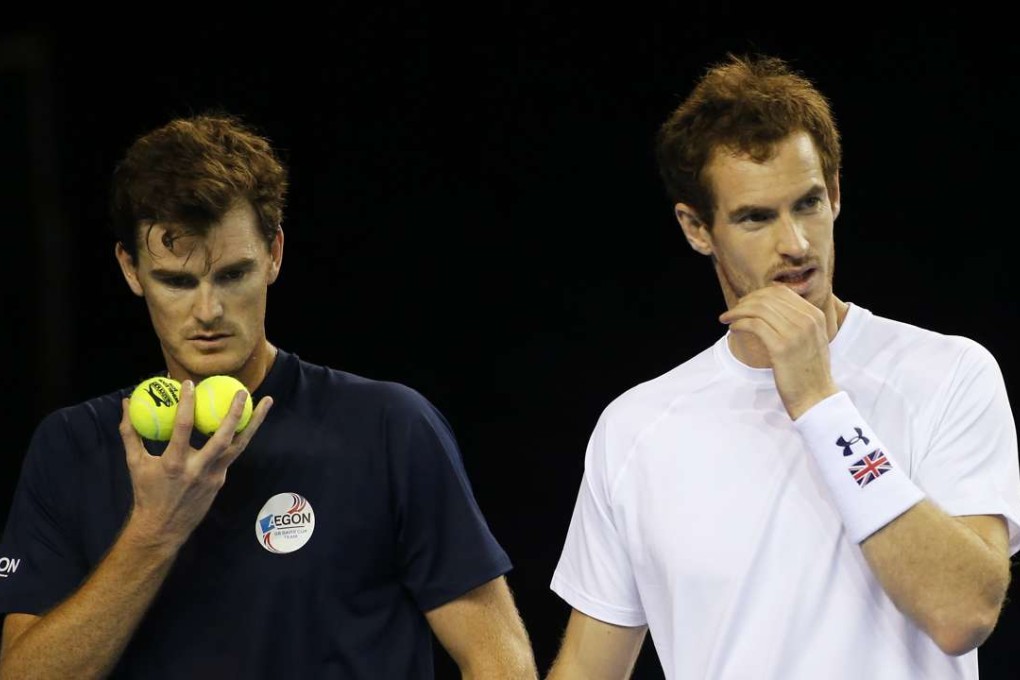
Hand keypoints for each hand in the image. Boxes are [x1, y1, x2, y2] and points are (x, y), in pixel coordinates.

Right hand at [118, 380, 273, 548]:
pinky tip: (248, 421)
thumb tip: (126, 403)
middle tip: (243, 391)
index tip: (189, 382)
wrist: (162, 528)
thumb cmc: (146, 492)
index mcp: (175, 463)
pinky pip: (232, 455)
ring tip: (266, 402)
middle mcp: (198, 469)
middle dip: (235, 412)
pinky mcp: (221, 481)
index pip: (184, 426)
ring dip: (254, 423)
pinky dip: (240, 437)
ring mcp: (214, 476)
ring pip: (239, 446)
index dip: (187, 403)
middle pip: (223, 437)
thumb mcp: (134, 463)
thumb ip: (131, 432)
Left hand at [719, 285, 837, 418]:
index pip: (781, 292)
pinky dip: (739, 324)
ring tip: (727, 319)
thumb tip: (769, 306)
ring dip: (737, 312)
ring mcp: (795, 333)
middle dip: (745, 302)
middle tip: (732, 312)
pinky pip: (754, 325)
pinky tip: (733, 329)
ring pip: (758, 309)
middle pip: (767, 298)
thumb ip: (796, 321)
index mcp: (815, 315)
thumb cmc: (808, 371)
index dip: (757, 295)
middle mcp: (807, 320)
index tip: (744, 304)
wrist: (816, 398)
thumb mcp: (811, 339)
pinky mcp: (781, 347)